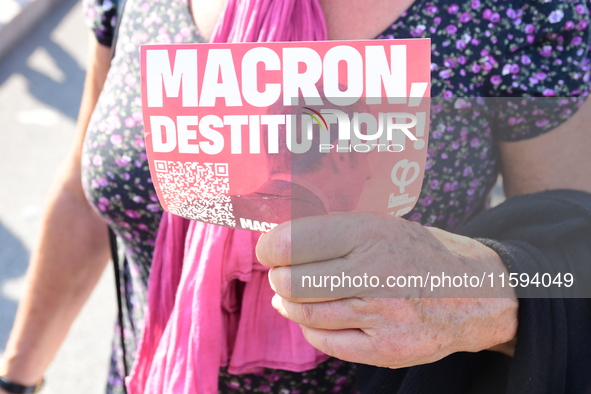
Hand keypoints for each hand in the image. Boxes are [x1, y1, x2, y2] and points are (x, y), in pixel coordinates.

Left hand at [256, 213, 517, 367]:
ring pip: (306, 314)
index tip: (268, 249)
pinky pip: (326, 341)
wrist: (475, 293)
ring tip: (290, 293)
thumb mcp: (383, 225)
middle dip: (279, 277)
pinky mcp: (386, 349)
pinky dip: (311, 328)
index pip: (296, 242)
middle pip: (293, 282)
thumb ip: (336, 234)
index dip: (271, 247)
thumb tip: (281, 245)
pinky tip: (313, 316)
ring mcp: (381, 315)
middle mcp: (375, 273)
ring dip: (290, 302)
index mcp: (372, 233)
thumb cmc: (419, 253)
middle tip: (280, 272)